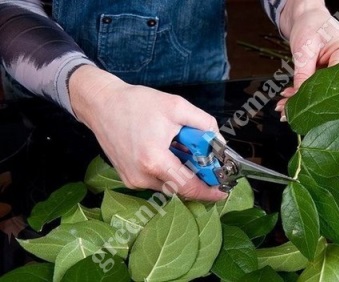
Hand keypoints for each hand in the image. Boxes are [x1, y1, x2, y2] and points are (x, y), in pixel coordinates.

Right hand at [69, 65, 227, 200]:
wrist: (101, 105)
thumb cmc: (135, 103)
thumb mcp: (177, 106)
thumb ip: (204, 124)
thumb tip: (218, 142)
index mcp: (155, 160)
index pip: (189, 187)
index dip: (209, 192)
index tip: (223, 191)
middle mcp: (142, 176)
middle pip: (180, 188)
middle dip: (197, 176)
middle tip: (204, 160)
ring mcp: (133, 180)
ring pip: (168, 185)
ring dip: (180, 172)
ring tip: (180, 149)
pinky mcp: (128, 178)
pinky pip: (156, 181)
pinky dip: (166, 171)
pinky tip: (165, 152)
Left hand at [275, 0, 338, 119]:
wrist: (307, 17)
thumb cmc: (311, 25)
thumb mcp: (304, 49)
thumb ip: (303, 74)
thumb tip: (299, 100)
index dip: (320, 99)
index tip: (302, 108)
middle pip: (332, 92)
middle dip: (308, 104)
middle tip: (287, 113)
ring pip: (322, 94)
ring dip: (301, 101)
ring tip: (283, 107)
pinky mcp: (330, 76)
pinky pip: (317, 89)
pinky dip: (301, 95)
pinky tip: (287, 100)